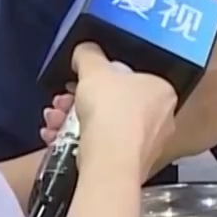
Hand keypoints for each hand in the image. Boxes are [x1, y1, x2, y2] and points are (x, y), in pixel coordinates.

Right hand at [69, 43, 179, 176]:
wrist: (110, 162)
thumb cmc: (111, 113)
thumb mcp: (94, 70)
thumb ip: (89, 55)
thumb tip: (85, 50)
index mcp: (163, 91)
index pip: (131, 78)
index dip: (100, 79)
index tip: (80, 82)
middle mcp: (162, 119)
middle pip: (114, 104)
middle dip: (80, 102)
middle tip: (61, 102)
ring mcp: (148, 145)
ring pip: (105, 127)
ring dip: (73, 122)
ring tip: (54, 121)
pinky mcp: (131, 165)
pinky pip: (102, 148)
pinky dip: (79, 142)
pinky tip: (56, 139)